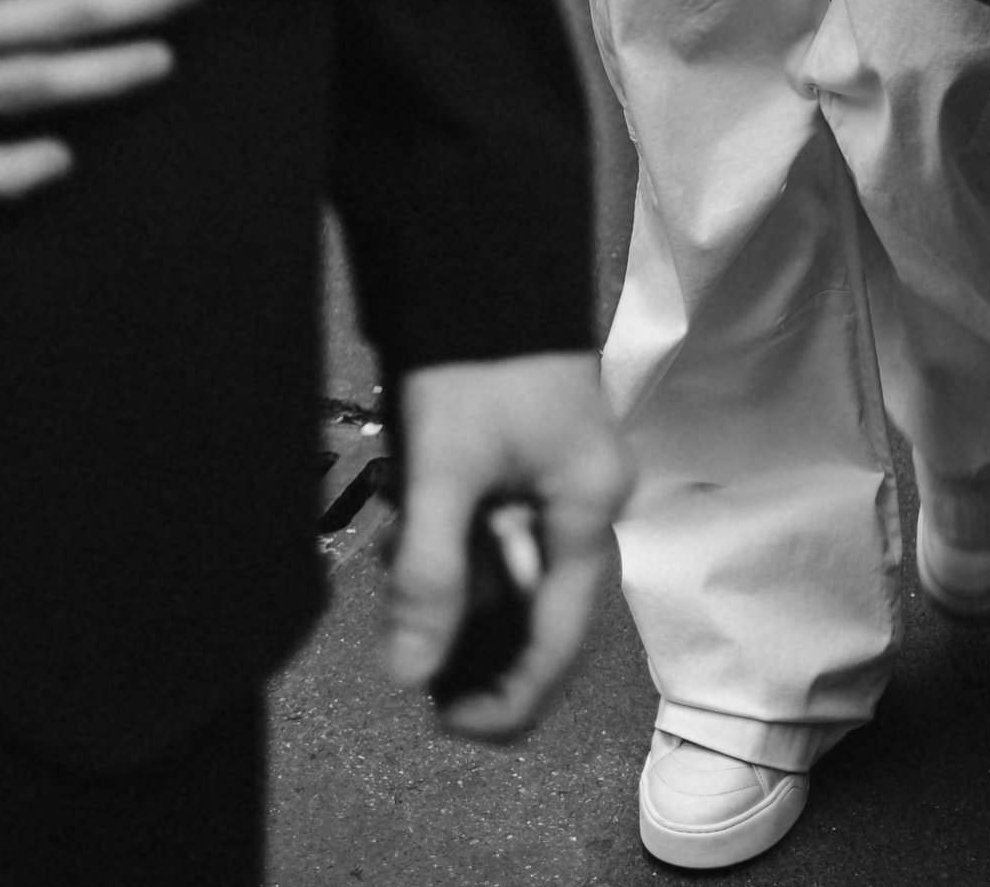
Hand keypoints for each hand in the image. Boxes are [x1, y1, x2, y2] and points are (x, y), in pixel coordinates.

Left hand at [381, 350, 631, 738]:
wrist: (482, 265)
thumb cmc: (474, 359)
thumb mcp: (443, 469)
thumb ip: (430, 574)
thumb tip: (409, 673)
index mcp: (589, 508)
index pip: (559, 639)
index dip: (509, 696)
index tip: (449, 723)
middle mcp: (590, 503)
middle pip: (544, 616)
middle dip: (478, 650)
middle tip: (416, 673)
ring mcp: (566, 484)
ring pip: (518, 579)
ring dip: (461, 602)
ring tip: (400, 600)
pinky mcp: (536, 466)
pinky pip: (505, 539)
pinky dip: (460, 558)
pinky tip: (411, 549)